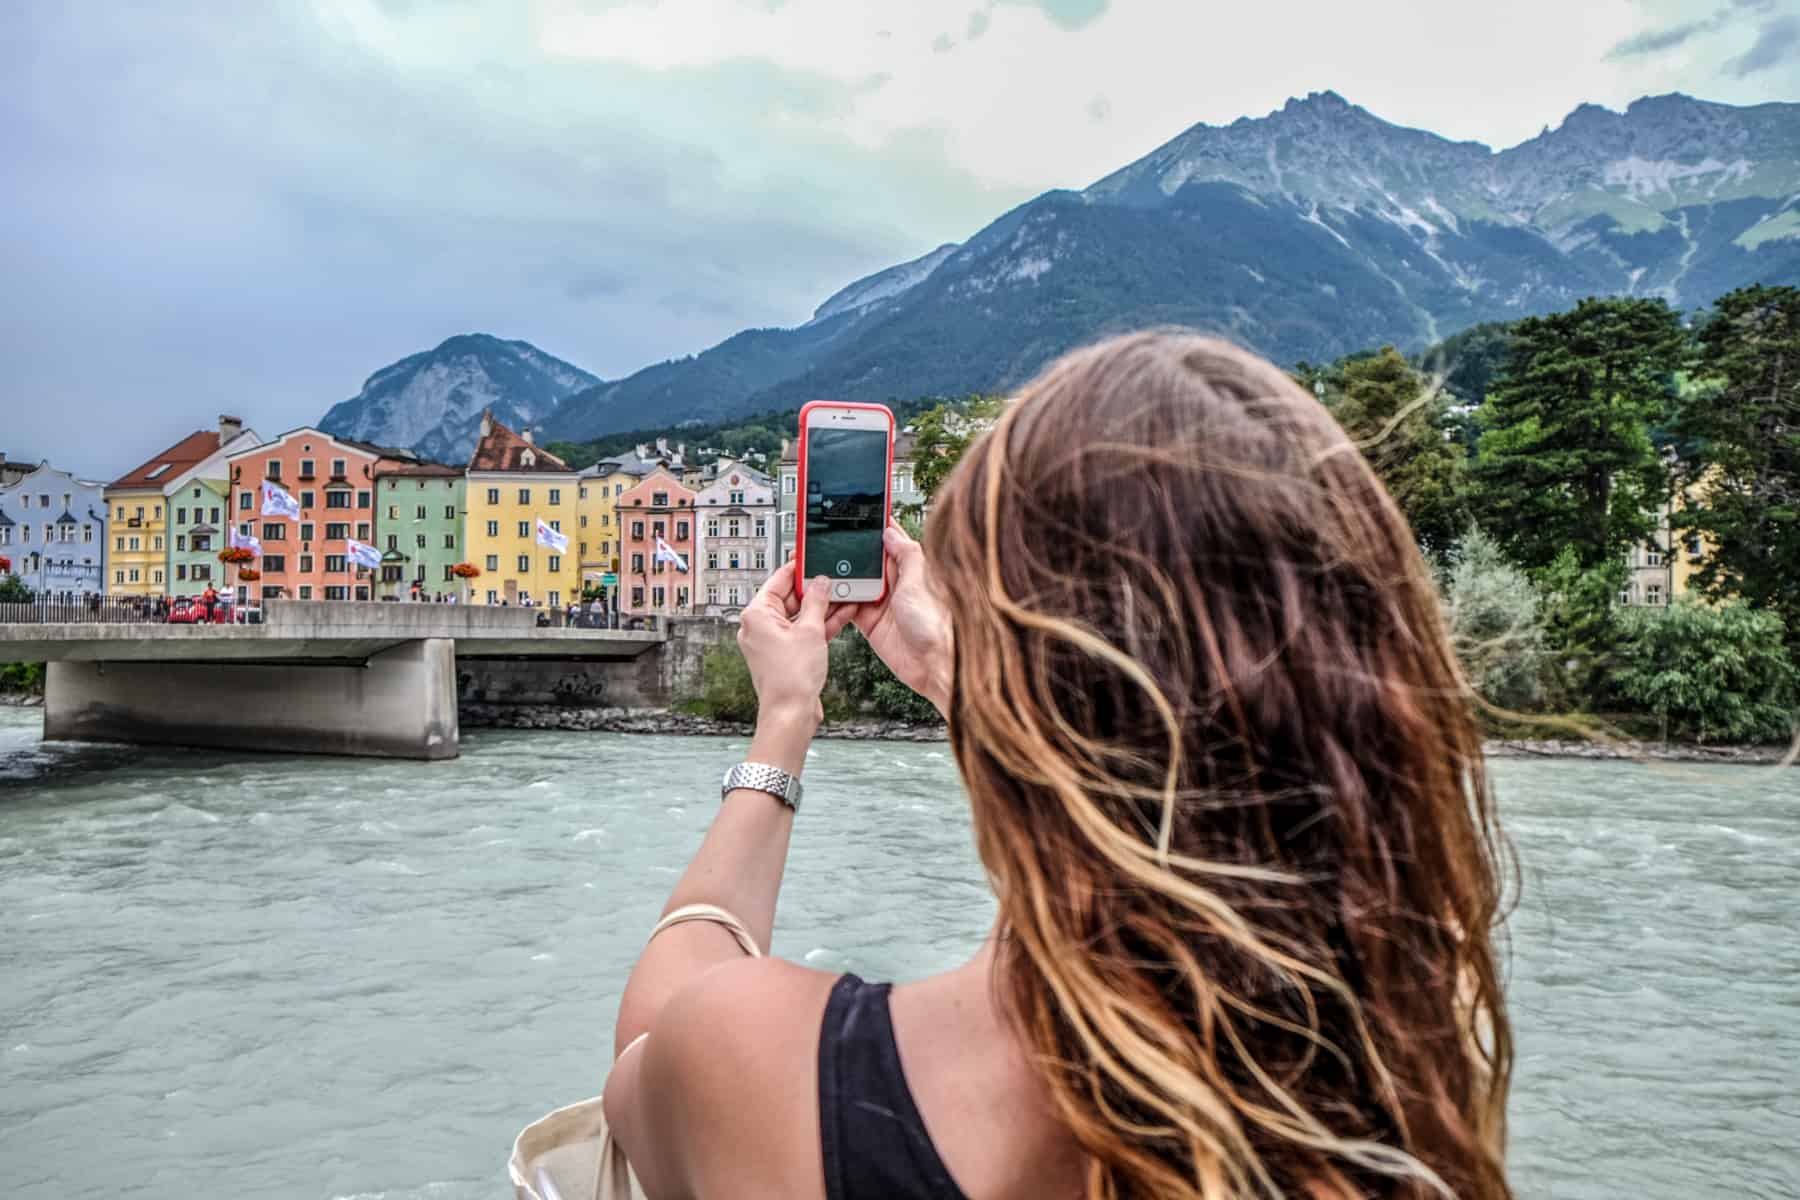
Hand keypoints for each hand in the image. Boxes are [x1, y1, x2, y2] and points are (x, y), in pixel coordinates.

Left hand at [737, 560, 831, 730]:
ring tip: (845, 594)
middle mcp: (759, 626)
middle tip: (835, 577)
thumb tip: (821, 583)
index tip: (811, 555)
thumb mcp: (810, 630)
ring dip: (822, 607)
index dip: (798, 567)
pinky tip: (842, 615)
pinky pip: (802, 632)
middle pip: (790, 597)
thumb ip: (817, 602)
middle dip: (815, 589)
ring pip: (799, 615)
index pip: (778, 579)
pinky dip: (820, 625)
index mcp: (756, 614)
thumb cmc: (790, 677)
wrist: (791, 713)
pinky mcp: (784, 655)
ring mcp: (771, 642)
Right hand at [826, 522, 952, 715]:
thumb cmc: (937, 626)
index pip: (891, 543)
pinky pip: (849, 608)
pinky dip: (840, 602)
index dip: (877, 529)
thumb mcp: (918, 582)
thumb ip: (905, 556)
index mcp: (912, 571)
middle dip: (852, 553)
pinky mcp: (872, 624)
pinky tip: (832, 594)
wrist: (934, 665)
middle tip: (833, 541)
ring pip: (856, 584)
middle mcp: (897, 586)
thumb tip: (891, 534)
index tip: (862, 515)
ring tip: (826, 567)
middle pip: (868, 562)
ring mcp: (883, 605)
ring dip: (842, 578)